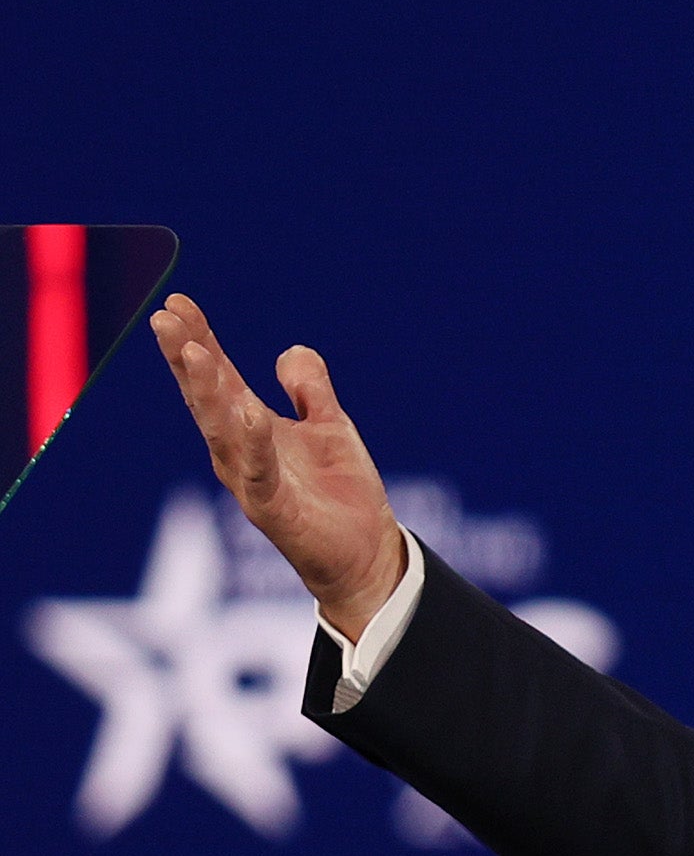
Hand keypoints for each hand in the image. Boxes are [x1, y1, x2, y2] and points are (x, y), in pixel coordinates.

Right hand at [152, 294, 405, 640]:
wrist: (365, 554)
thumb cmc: (340, 493)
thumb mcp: (329, 427)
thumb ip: (310, 390)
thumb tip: (289, 351)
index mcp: (251, 428)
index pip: (219, 377)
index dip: (199, 340)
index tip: (178, 301)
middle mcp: (240, 452)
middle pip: (207, 398)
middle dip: (186, 358)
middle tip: (165, 318)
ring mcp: (251, 481)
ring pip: (221, 430)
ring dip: (206, 392)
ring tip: (193, 351)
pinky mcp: (273, 510)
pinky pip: (259, 472)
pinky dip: (253, 441)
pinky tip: (249, 412)